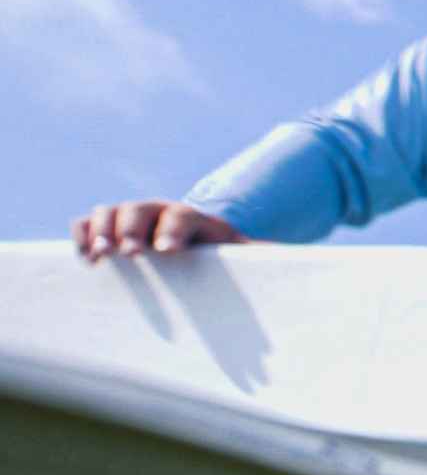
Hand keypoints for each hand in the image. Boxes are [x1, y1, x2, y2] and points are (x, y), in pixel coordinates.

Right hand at [72, 200, 246, 262]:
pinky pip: (86, 223)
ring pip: (110, 213)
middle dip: (134, 230)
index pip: (183, 216)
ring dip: (102, 231)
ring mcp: (130, 217)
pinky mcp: (108, 229)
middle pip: (141, 210)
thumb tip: (296, 264)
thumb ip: (263, 258)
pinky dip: (81, 234)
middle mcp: (158, 211)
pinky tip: (83, 257)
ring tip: (100, 255)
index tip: (168, 252)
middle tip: (133, 254)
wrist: (192, 246)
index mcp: (194, 218)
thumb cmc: (219, 257)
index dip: (175, 230)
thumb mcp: (241, 256)